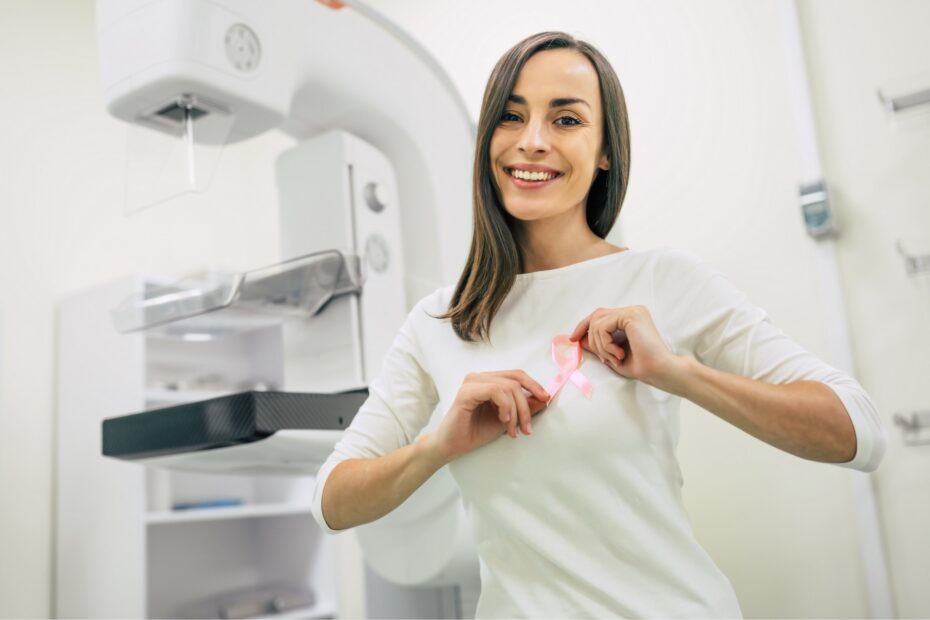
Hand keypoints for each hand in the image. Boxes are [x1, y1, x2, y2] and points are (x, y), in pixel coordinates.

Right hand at [435, 370, 549, 462]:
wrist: (452, 446)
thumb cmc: (476, 432)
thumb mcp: (507, 419)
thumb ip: (523, 408)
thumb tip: (544, 399)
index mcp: (488, 381)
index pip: (516, 375)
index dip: (534, 385)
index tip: (546, 399)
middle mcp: (480, 377)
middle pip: (515, 381)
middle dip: (526, 406)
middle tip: (527, 428)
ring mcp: (472, 382)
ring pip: (508, 387)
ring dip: (516, 411)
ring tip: (512, 430)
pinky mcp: (466, 392)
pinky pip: (495, 391)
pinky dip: (505, 406)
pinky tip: (503, 420)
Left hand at [569, 305, 677, 386]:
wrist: (659, 371)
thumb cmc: (641, 366)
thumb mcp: (612, 354)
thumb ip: (597, 344)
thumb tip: (579, 338)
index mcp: (630, 318)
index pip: (600, 315)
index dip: (584, 326)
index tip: (573, 339)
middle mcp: (632, 311)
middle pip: (596, 316)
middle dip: (590, 337)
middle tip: (603, 358)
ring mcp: (632, 311)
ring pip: (597, 322)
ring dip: (600, 345)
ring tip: (614, 358)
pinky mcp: (631, 315)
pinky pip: (603, 326)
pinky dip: (605, 343)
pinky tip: (618, 354)